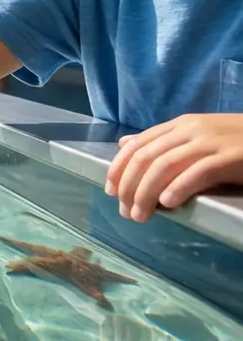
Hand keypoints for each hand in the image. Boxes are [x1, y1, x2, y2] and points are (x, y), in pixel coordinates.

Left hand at [106, 114, 242, 221]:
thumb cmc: (234, 141)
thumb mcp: (195, 135)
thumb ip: (162, 141)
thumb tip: (125, 144)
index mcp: (179, 125)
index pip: (137, 146)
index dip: (118, 169)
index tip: (110, 191)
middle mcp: (190, 130)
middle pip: (146, 158)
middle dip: (130, 187)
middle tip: (125, 211)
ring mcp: (210, 142)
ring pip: (165, 166)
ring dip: (146, 193)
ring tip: (140, 215)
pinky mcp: (230, 157)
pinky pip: (198, 172)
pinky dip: (178, 188)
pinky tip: (168, 204)